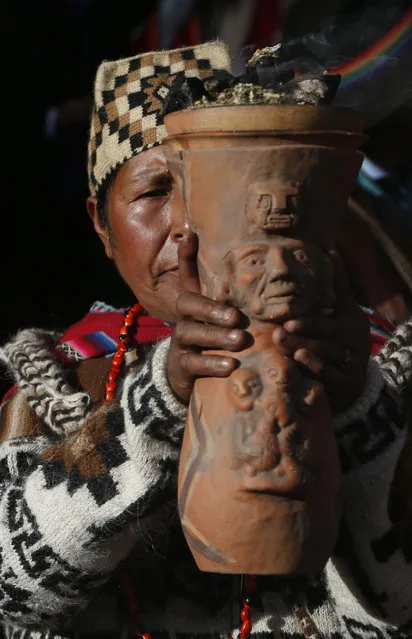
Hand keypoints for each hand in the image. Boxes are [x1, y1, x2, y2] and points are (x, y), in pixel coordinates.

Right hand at [167, 234, 248, 403]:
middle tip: (237, 317)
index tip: (190, 237)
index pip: (188, 277)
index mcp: (195, 305)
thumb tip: (238, 260)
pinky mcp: (181, 368)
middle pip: (189, 305)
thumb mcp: (222, 320)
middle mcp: (185, 319)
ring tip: (240, 341)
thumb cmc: (213, 342)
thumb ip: (232, 298)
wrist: (187, 378)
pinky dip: (212, 364)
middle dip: (212, 309)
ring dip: (216, 336)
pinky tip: (231, 366)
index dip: (186, 257)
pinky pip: (193, 364)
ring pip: (191, 333)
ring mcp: (181, 343)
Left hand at [272, 251, 370, 412]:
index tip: (294, 304)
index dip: (318, 301)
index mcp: (351, 316)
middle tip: (282, 326)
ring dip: (304, 345)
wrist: (353, 379)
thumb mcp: (344, 309)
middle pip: (327, 330)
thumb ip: (336, 284)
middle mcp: (354, 336)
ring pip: (327, 351)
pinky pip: (331, 373)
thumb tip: (329, 248)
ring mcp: (352, 358)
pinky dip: (315, 365)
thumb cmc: (341, 337)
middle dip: (304, 327)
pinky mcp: (347, 380)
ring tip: (284, 340)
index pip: (335, 304)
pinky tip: (299, 358)